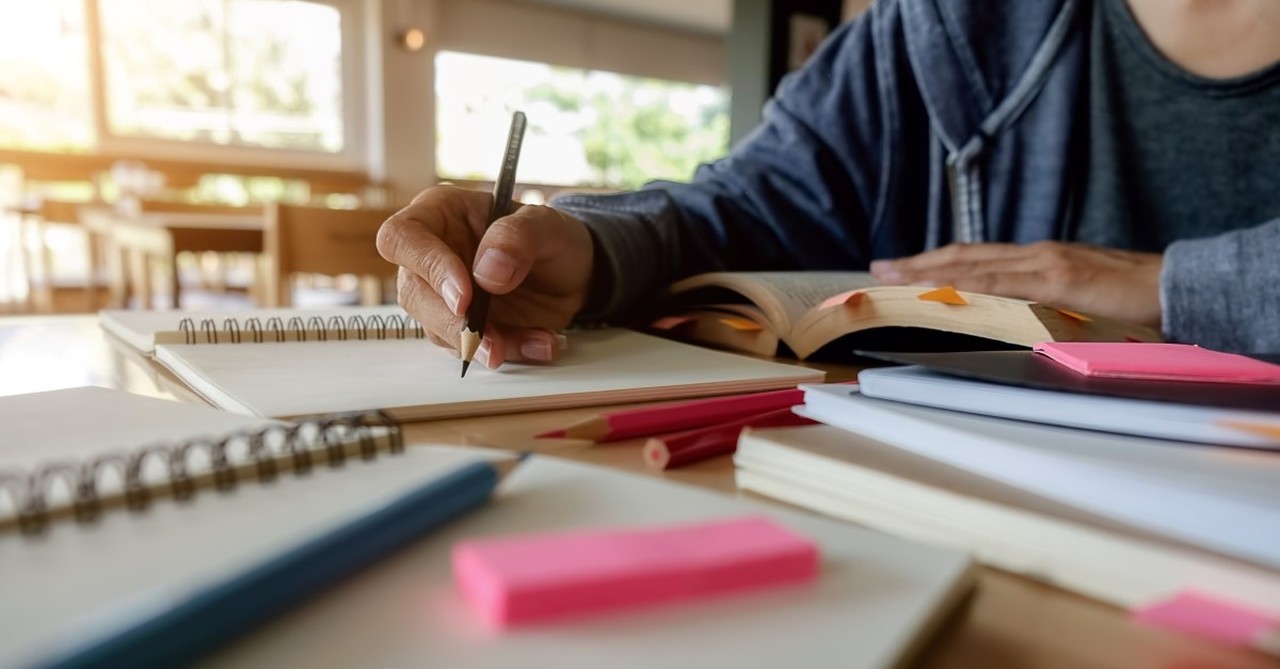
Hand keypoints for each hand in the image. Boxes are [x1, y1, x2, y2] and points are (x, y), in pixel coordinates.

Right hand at [377, 185, 594, 367]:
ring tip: (536, 339)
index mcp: (440, 214)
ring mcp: (443, 295)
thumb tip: (486, 272)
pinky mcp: (462, 327)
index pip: (402, 238)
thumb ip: (517, 238)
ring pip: (437, 329)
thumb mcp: (547, 225)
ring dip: (483, 344)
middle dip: (453, 323)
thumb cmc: (552, 237)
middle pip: (413, 293)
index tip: (465, 296)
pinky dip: (509, 351)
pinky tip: (541, 342)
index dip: (427, 267)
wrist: (575, 274)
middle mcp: (432, 254)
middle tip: (492, 340)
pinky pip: (471, 348)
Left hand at [869, 241, 1163, 327]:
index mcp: (1038, 262)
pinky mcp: (1061, 279)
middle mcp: (1036, 256)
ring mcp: (1047, 265)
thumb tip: (1006, 325)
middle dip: (918, 263)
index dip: (934, 264)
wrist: (1179, 287)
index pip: (975, 260)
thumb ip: (1042, 309)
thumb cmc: (1132, 301)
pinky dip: (969, 284)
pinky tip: (942, 288)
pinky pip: (1004, 282)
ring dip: (930, 270)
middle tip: (878, 269)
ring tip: (894, 276)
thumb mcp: (1075, 304)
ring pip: (975, 265)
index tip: (898, 270)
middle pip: (964, 257)